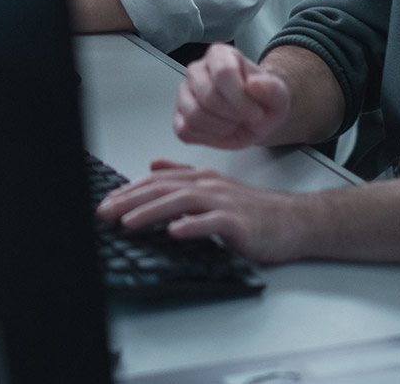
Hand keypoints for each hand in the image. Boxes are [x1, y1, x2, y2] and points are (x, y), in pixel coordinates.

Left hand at [95, 160, 307, 263]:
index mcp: (201, 178)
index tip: (105, 202)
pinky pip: (212, 223)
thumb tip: (153, 166)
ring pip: (182, 202)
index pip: (157, 181)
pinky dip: (192, 227)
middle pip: (164, 189)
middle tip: (105, 213)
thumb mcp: (214, 188)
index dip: (130, 191)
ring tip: (128, 222)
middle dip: (131, 200)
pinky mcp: (239, 223)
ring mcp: (225, 203)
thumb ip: (184, 176)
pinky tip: (174, 233)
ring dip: (152, 212)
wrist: (293, 221)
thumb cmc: (254, 210)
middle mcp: (210, 186)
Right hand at [172, 43, 290, 148]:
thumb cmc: (262, 102)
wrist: (254, 119)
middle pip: (208, 95)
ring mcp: (184, 93)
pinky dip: (208, 137)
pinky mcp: (179, 117)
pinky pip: (186, 131)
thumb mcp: (279, 96)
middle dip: (233, 115)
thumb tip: (254, 84)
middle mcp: (197, 70)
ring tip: (235, 124)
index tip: (257, 113)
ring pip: (195, 114)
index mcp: (220, 55)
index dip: (240, 97)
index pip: (223, 71)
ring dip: (222, 127)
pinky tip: (222, 131)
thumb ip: (272, 88)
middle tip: (246, 119)